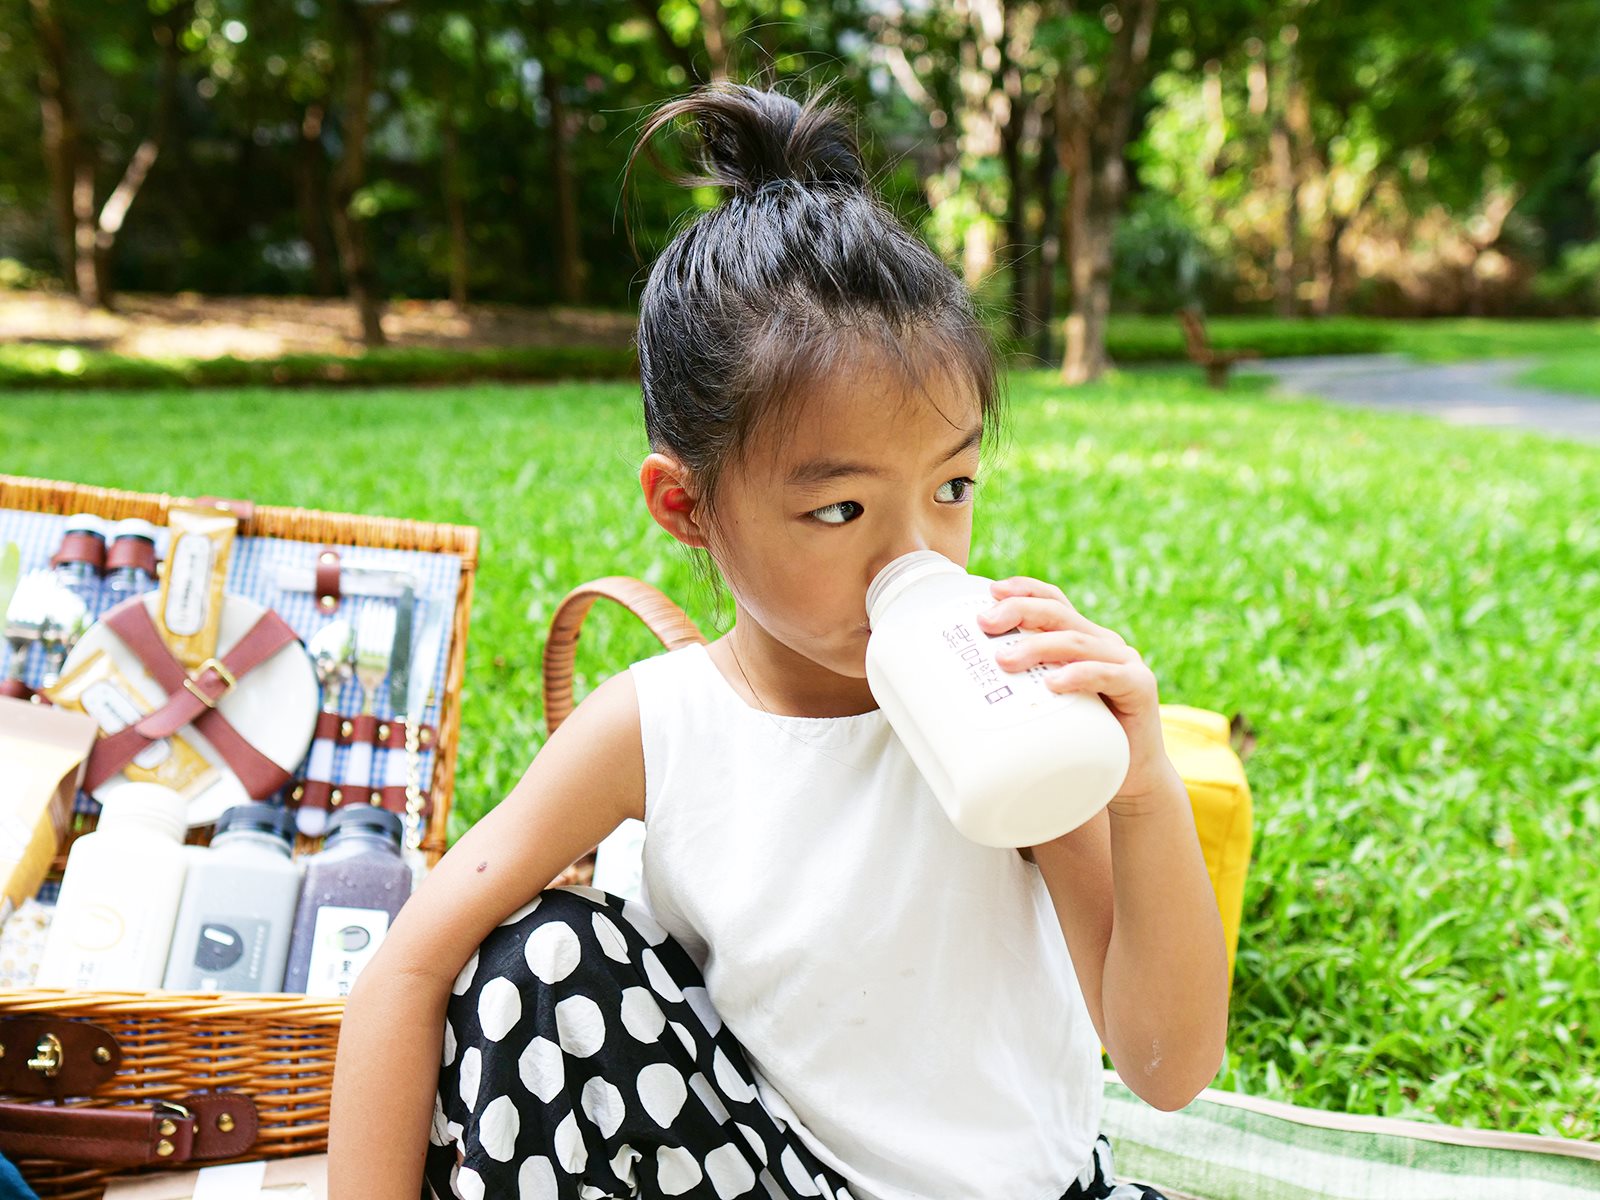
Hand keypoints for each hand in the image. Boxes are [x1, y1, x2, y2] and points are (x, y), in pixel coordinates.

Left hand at [975, 575, 1178, 812]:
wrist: (1133, 777)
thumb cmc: (1080, 740)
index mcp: (1083, 639)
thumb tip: (962, 689)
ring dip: (1038, 646)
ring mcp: (1125, 662)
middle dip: (1020, 611)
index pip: (1053, 601)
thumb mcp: (1048, 706)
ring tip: (1004, 659)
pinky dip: (1079, 675)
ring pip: (1076, 642)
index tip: (991, 591)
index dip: (1025, 590)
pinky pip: (1108, 675)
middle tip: (985, 623)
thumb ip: (1022, 689)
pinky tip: (1053, 682)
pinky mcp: (1141, 687)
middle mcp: (1104, 643)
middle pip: (1059, 614)